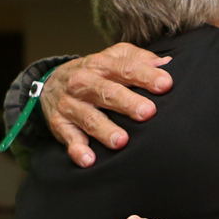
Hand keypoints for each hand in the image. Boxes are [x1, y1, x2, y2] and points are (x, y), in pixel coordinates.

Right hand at [41, 43, 173, 167]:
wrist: (50, 81)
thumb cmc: (96, 72)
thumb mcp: (115, 57)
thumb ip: (140, 60)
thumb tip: (168, 64)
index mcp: (102, 65)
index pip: (126, 68)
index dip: (146, 76)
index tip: (166, 84)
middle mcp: (84, 82)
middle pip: (107, 92)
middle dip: (127, 102)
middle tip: (147, 112)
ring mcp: (71, 104)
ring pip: (89, 117)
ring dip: (105, 130)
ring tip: (122, 141)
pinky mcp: (60, 124)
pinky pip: (68, 138)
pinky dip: (77, 149)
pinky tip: (89, 160)